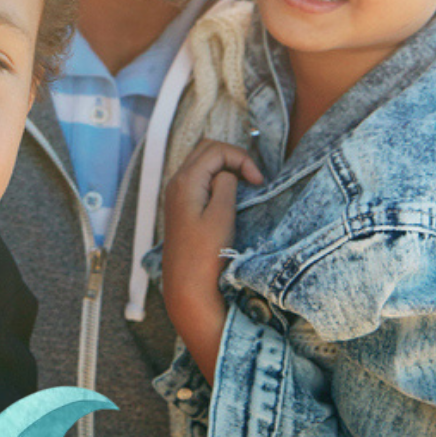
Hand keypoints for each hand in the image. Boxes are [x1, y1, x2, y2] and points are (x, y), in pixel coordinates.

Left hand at [161, 140, 263, 384]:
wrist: (187, 287)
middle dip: (233, 157)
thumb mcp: (221, 216)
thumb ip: (225, 185)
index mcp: (185, 181)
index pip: (215, 149)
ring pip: (201, 163)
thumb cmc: (205, 255)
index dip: (241, 158)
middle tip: (254, 179)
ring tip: (245, 185)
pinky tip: (230, 195)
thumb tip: (226, 173)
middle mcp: (176, 182)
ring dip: (225, 167)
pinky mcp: (181, 206)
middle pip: (206, 149)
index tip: (259, 181)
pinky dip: (216, 178)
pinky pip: (199, 179)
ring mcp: (176, 194)